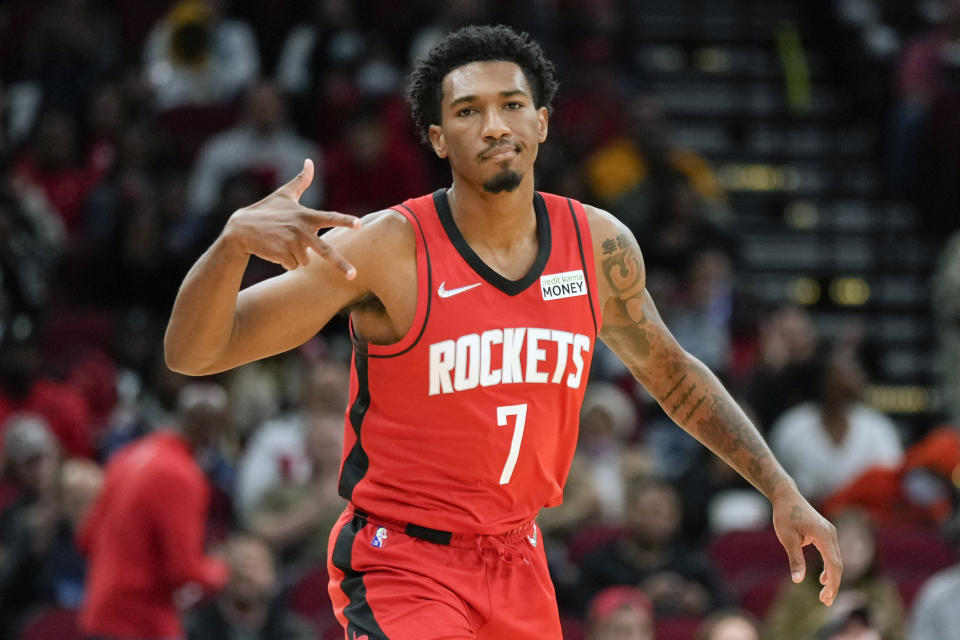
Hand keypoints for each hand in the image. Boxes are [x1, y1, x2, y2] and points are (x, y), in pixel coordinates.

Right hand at [223, 159, 361, 274]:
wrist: (241, 230)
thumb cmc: (265, 211)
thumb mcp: (284, 194)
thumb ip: (301, 180)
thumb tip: (309, 161)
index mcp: (306, 216)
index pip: (330, 218)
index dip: (345, 221)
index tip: (359, 224)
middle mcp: (301, 231)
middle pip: (326, 251)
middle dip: (341, 264)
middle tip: (353, 276)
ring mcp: (292, 244)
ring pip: (305, 260)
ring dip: (295, 256)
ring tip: (281, 243)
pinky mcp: (282, 255)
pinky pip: (293, 266)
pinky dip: (286, 262)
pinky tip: (275, 250)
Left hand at [771, 487, 842, 605]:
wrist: (786, 496)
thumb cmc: (785, 515)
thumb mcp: (787, 538)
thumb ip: (795, 559)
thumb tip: (798, 580)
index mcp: (824, 535)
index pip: (834, 565)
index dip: (832, 583)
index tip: (826, 598)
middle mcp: (832, 534)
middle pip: (838, 564)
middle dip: (833, 584)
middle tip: (825, 602)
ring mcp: (830, 533)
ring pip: (836, 560)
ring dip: (832, 577)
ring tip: (824, 595)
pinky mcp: (826, 533)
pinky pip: (831, 554)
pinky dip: (829, 567)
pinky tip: (822, 578)